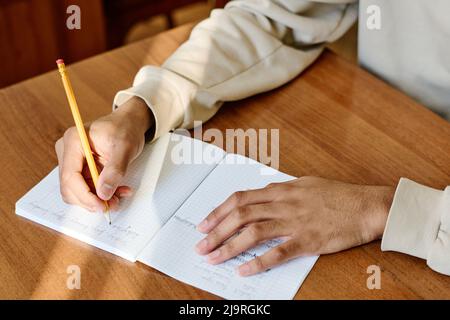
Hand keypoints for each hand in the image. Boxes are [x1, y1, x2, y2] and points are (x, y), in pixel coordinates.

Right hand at [55, 97, 151, 211]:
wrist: (129, 123)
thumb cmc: (126, 128)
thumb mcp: (125, 147)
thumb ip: (115, 170)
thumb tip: (103, 193)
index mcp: (74, 140)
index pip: (70, 176)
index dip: (85, 195)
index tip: (102, 205)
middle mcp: (68, 151)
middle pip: (70, 187)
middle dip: (92, 200)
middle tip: (114, 204)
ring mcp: (72, 160)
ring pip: (78, 191)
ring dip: (98, 199)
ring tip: (120, 195)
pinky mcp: (80, 168)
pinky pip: (86, 188)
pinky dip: (101, 194)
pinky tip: (117, 190)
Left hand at [195, 177, 393, 275]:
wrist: (367, 206)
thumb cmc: (338, 195)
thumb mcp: (305, 184)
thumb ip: (282, 191)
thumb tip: (263, 196)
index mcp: (281, 190)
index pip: (240, 199)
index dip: (218, 212)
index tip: (204, 223)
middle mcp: (283, 204)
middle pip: (240, 216)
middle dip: (216, 230)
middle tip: (201, 245)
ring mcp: (295, 222)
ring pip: (253, 233)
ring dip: (229, 246)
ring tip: (214, 258)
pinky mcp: (308, 241)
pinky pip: (278, 253)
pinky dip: (258, 262)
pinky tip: (244, 270)